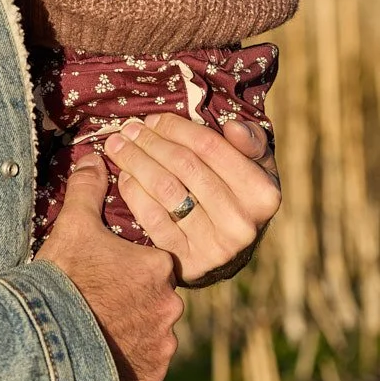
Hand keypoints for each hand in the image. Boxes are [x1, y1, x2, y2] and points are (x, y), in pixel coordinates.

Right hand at [35, 154, 182, 380]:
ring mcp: (163, 343)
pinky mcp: (153, 373)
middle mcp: (170, 305)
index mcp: (158, 266)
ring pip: (154, 330)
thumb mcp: (73, 225)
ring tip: (100, 327)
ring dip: (134, 328)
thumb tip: (93, 158)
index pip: (155, 262)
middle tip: (101, 299)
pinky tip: (105, 352)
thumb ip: (88, 189)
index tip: (106, 271)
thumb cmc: (64, 277)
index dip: (129, 265)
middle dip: (135, 298)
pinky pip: (147, 362)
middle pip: (156, 296)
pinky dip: (131, 358)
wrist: (50, 338)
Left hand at [104, 113, 281, 286]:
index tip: (153, 119)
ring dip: (135, 162)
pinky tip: (125, 176)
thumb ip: (251, 141)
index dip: (175, 128)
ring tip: (118, 146)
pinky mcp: (189, 262)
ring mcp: (215, 246)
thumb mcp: (255, 164)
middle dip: (150, 141)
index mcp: (262, 193)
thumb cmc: (238, 190)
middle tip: (129, 129)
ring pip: (165, 190)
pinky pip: (152, 219)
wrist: (229, 245)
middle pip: (184, 166)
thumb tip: (233, 126)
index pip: (209, 146)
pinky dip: (133, 192)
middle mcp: (242, 223)